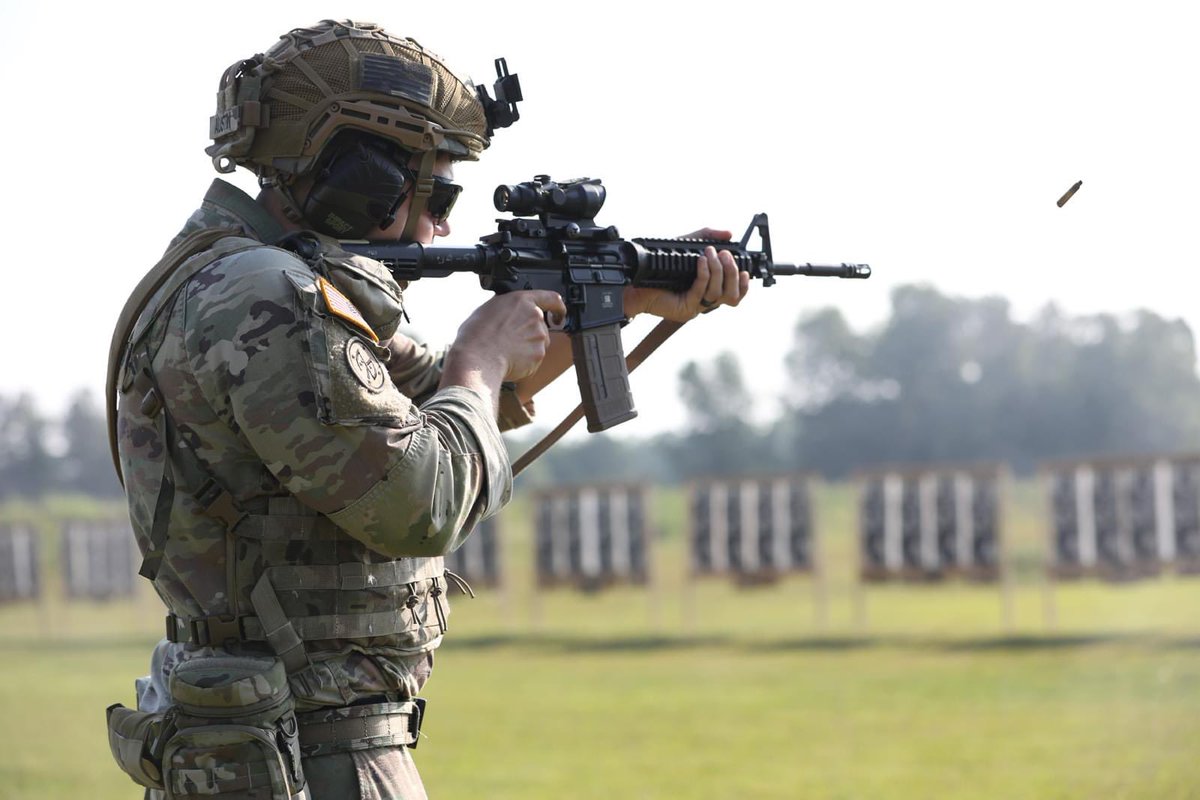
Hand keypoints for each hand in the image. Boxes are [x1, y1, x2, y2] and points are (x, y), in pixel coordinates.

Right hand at [447, 290, 566, 384]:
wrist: (478, 358)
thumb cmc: (477, 334)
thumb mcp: (489, 309)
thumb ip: (508, 308)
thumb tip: (509, 313)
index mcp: (522, 301)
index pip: (551, 298)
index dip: (557, 307)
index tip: (558, 314)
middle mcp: (535, 317)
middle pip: (541, 326)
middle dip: (530, 334)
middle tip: (510, 340)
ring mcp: (539, 337)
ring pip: (538, 344)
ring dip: (526, 348)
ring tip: (505, 351)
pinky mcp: (538, 356)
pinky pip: (533, 359)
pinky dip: (524, 362)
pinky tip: (508, 360)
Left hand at [624, 227, 749, 321]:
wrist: (636, 281)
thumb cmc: (659, 266)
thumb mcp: (686, 245)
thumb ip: (708, 237)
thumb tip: (729, 233)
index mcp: (710, 288)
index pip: (736, 293)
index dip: (745, 284)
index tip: (745, 269)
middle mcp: (705, 299)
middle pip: (732, 295)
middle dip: (732, 273)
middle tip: (725, 255)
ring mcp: (697, 306)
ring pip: (719, 294)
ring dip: (718, 271)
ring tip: (710, 254)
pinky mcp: (686, 308)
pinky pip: (702, 291)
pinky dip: (704, 274)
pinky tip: (701, 261)